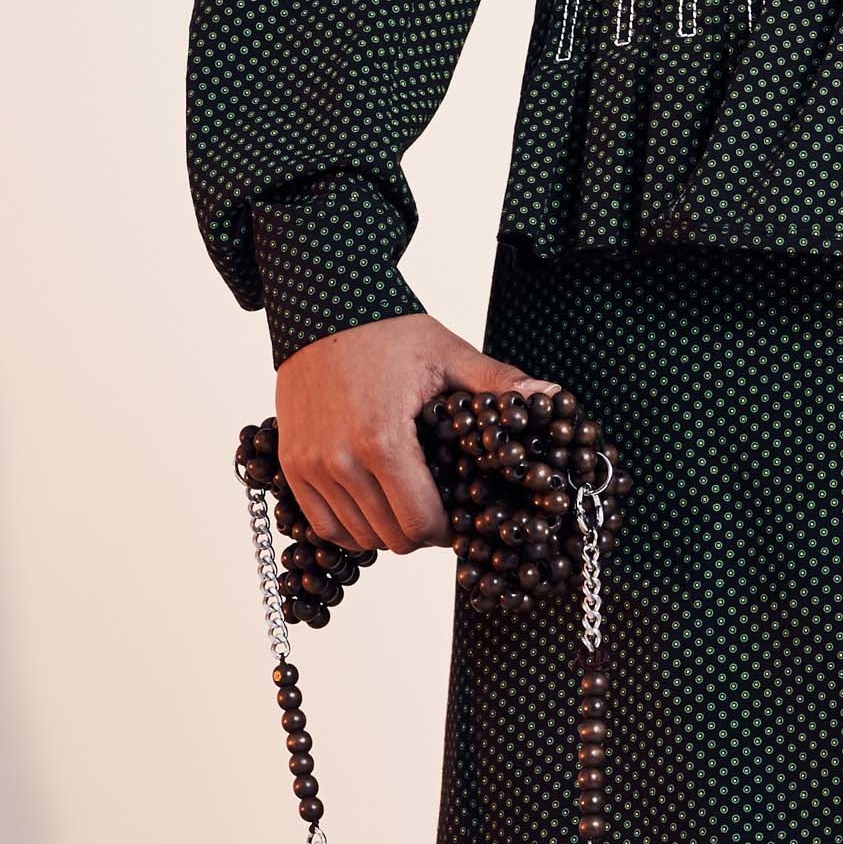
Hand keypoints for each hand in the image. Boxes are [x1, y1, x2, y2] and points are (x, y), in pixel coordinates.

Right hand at [273, 313, 557, 556]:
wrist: (323, 306)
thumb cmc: (389, 330)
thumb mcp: (450, 354)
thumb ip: (499, 383)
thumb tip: (551, 398)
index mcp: (382, 441)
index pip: (419, 524)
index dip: (447, 529)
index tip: (460, 513)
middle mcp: (340, 462)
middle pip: (390, 537)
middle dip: (420, 531)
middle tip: (438, 509)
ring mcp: (310, 466)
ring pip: (356, 536)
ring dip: (385, 529)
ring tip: (406, 501)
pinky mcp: (291, 464)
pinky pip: (322, 524)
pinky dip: (349, 524)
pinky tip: (372, 503)